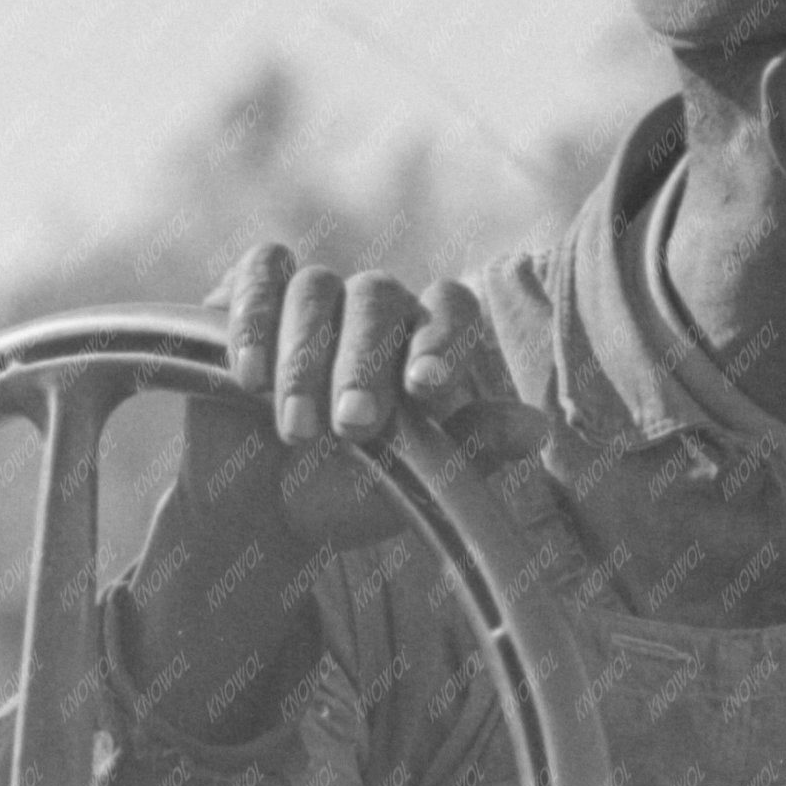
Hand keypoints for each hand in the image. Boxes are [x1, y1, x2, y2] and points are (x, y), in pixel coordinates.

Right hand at [189, 240, 494, 552]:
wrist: (257, 512)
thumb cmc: (344, 494)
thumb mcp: (407, 483)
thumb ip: (467, 451)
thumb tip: (536, 429)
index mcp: (422, 343)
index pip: (450, 307)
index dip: (443, 337)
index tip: (425, 388)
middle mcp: (372, 311)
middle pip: (377, 296)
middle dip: (364, 364)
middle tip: (353, 427)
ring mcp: (310, 297)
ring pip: (314, 288)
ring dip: (304, 360)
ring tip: (297, 431)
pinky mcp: (249, 294)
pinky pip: (260, 273)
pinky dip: (255, 317)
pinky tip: (249, 375)